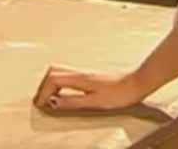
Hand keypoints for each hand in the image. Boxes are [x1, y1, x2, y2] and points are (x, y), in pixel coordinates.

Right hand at [32, 66, 147, 111]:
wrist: (135, 84)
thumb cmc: (119, 94)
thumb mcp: (93, 102)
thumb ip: (72, 102)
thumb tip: (54, 103)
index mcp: (79, 78)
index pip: (52, 79)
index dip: (43, 93)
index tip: (41, 105)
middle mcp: (80, 73)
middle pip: (52, 72)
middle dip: (44, 86)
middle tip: (42, 101)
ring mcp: (84, 74)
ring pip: (59, 72)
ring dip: (51, 84)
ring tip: (50, 100)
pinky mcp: (89, 77)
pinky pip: (67, 76)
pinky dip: (60, 84)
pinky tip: (64, 94)